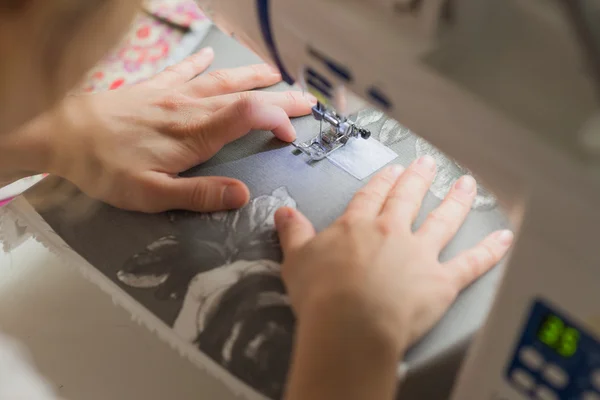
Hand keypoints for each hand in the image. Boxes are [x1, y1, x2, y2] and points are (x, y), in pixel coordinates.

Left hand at [46, 47, 314, 211]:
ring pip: (220, 80)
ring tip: (274, 74)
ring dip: (251, 77)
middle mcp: (189, 108)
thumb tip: (242, 195)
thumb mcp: (152, 194)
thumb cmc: (106, 168)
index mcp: (195, 134)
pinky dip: (200, 63)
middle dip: (280, 98)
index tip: (291, 136)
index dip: (277, 120)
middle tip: (307, 99)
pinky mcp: (152, 89)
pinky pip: (182, 70)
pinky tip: (210, 56)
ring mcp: (172, 94)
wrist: (62, 134)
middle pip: (244, 96)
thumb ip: (199, 194)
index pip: (249, 116)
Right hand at [274, 157, 512, 354]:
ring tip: (466, 184)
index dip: (382, 181)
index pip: (371, 196)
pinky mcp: (442, 281)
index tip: (391, 170)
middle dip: (418, 179)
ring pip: (443, 220)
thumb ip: (293, 232)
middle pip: (408, 198)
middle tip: (427, 164)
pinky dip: (490, 251)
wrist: (350, 324)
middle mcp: (393, 232)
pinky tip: (504, 238)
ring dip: (457, 200)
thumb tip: (282, 212)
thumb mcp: (296, 259)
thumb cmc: (322, 295)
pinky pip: (471, 263)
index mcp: (358, 226)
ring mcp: (420, 254)